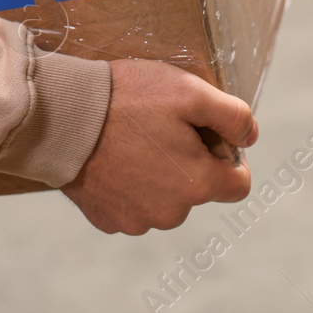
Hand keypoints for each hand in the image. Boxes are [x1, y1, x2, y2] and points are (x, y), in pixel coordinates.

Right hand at [62, 59, 257, 234]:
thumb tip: (250, 137)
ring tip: (133, 141)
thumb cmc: (128, 100)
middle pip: (198, 190)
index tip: (205, 134)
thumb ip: (234, 116)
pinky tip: (113, 158)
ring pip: (165, 199)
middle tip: (162, 130)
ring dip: (158, 176)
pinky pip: (132, 205)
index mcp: (198, 185)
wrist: (62, 117)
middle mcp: (171, 213)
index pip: (239, 184)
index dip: (228, 155)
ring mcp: (136, 221)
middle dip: (189, 163)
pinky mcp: (107, 220)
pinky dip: (129, 185)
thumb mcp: (191, 91)